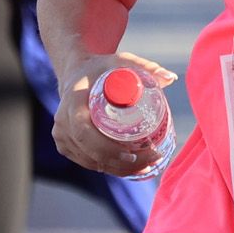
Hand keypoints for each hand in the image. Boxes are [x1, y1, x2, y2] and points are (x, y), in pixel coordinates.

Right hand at [51, 51, 179, 176]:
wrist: (75, 73)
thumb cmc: (101, 69)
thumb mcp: (120, 63)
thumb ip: (145, 67)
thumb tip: (171, 77)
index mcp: (72, 103)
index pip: (85, 133)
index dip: (107, 149)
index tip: (133, 154)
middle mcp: (62, 123)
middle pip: (91, 154)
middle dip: (122, 164)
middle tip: (150, 161)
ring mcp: (62, 137)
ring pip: (92, 162)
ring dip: (119, 169)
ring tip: (147, 166)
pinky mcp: (66, 146)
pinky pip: (89, 162)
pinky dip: (109, 168)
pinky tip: (130, 168)